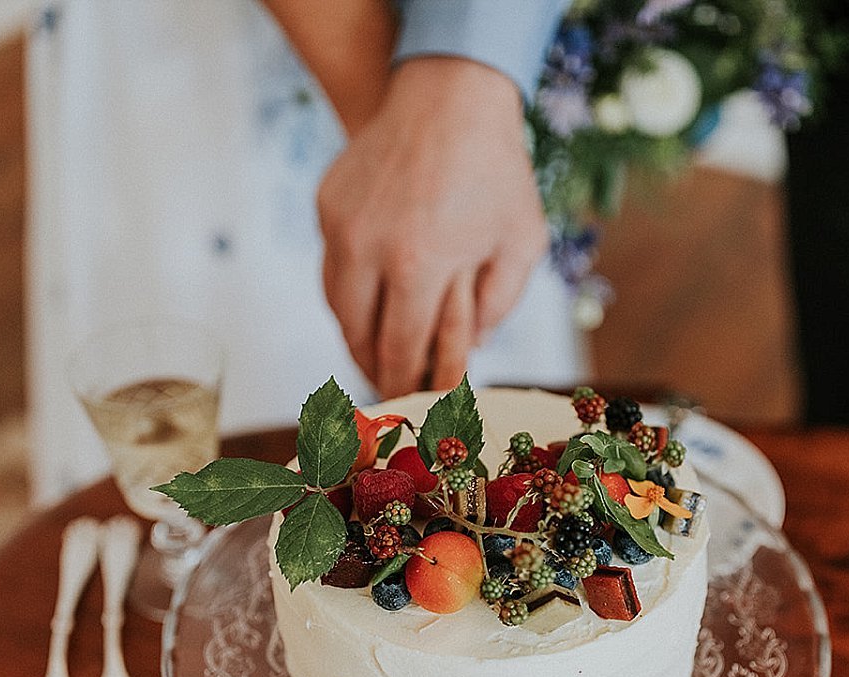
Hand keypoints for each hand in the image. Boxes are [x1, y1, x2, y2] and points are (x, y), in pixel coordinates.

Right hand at [317, 57, 548, 397]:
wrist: (450, 96)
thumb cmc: (495, 172)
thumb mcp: (521, 242)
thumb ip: (498, 306)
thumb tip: (471, 353)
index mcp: (419, 265)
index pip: (401, 351)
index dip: (407, 386)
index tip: (414, 407)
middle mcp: (368, 249)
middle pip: (358, 338)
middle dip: (376, 371)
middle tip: (391, 392)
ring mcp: (341, 225)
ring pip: (336, 307)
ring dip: (356, 337)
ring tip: (378, 356)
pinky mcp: (327, 205)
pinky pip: (331, 267)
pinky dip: (349, 293)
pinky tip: (370, 305)